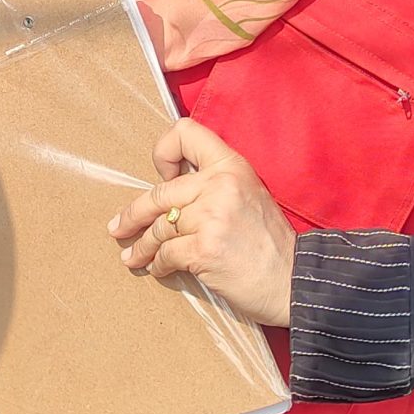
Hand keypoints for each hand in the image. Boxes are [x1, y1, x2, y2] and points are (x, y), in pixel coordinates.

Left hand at [108, 118, 295, 325]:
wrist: (295, 280)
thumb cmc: (270, 243)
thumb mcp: (249, 195)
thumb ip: (214, 185)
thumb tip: (167, 192)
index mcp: (232, 165)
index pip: (185, 133)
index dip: (164, 152)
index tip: (161, 176)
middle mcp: (220, 184)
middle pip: (159, 193)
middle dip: (133, 215)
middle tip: (118, 228)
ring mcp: (211, 216)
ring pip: (158, 227)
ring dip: (142, 246)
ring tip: (134, 257)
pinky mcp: (203, 248)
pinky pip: (166, 253)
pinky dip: (158, 264)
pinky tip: (158, 270)